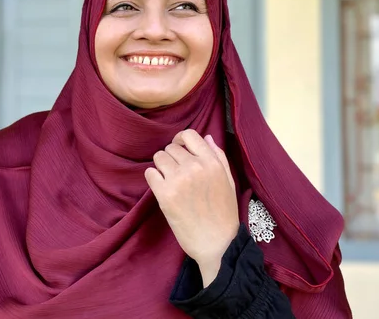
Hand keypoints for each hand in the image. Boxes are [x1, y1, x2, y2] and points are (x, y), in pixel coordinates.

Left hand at [145, 129, 239, 286]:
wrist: (217, 244)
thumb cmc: (224, 213)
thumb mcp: (228, 181)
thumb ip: (218, 157)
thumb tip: (207, 137)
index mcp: (212, 162)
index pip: (189, 135)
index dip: (180, 139)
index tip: (179, 148)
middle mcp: (194, 167)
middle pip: (171, 148)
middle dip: (172, 158)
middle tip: (177, 173)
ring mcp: (178, 180)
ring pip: (158, 157)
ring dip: (162, 166)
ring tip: (169, 180)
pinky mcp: (164, 194)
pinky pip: (150, 173)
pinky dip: (153, 178)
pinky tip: (162, 188)